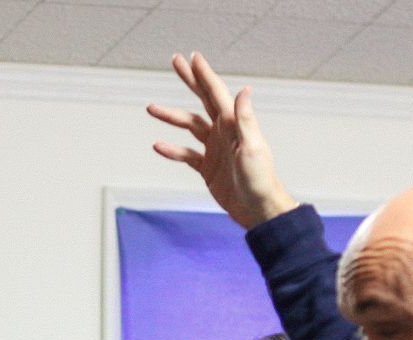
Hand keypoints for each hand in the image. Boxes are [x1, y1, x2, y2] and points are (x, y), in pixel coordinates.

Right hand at [148, 53, 298, 229]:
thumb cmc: (260, 179)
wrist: (258, 210)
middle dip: (189, 80)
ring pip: (189, 126)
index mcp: (233, 124)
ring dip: (171, 117)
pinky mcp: (207, 168)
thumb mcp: (252, 148)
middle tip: (175, 61)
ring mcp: (214, 149)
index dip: (204, 74)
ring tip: (151, 108)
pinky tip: (158, 146)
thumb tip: (244, 90)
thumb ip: (245, 120)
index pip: (215, 93)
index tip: (192, 57)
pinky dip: (172, 150)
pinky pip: (186, 155)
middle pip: (202, 100)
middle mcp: (223, 132)